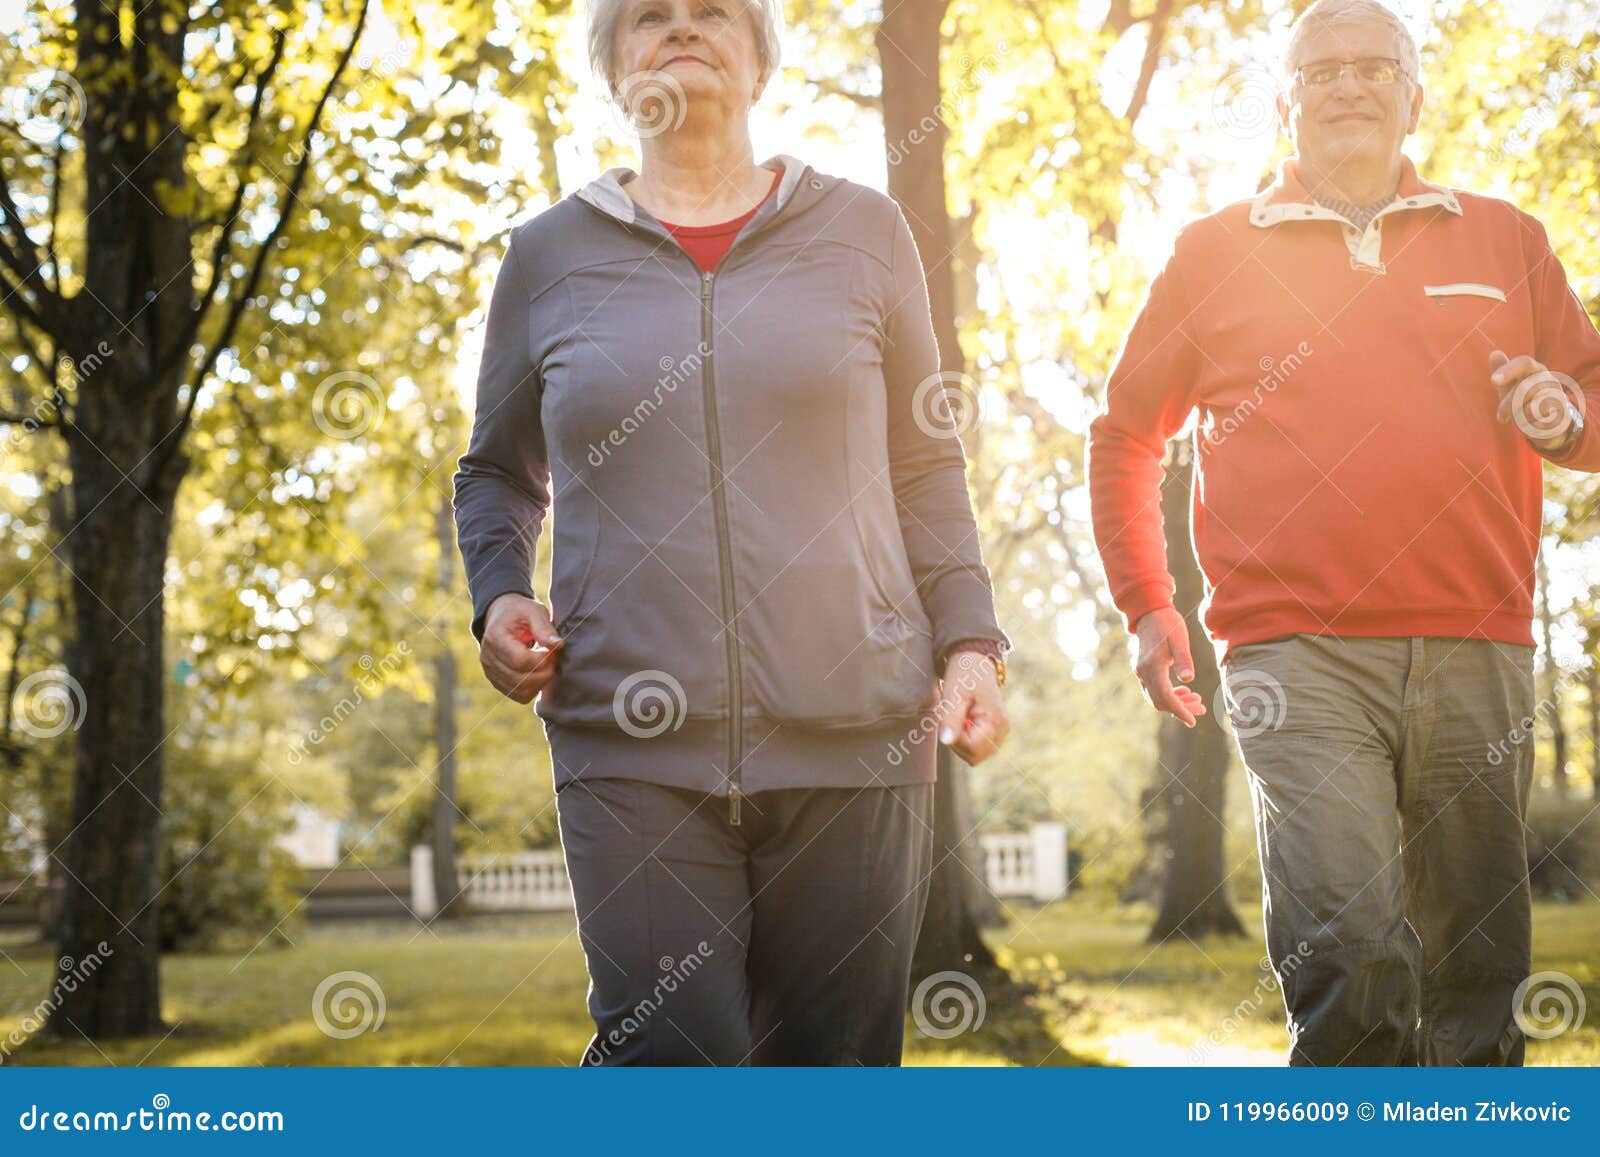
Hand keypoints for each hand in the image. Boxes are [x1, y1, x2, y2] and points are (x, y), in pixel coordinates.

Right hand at [479, 592, 562, 704]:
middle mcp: (488, 658)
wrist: (501, 616)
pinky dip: (534, 688)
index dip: (542, 659)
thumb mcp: (534, 612)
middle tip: (554, 658)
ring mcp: (490, 672)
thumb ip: (545, 628)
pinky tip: (540, 673)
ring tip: (547, 665)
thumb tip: (559, 645)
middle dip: (544, 672)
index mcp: (494, 637)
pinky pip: (519, 696)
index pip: (520, 660)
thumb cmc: (520, 612)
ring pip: (520, 691)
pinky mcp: (498, 682)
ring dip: (540, 682)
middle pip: (520, 679)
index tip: (552, 650)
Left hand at [933, 650, 1008, 764]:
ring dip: (960, 741)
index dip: (955, 740)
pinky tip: (961, 720)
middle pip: (974, 757)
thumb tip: (946, 742)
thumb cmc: (964, 675)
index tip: (949, 720)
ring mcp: (999, 732)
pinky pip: (975, 747)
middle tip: (952, 718)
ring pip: (974, 755)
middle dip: (958, 743)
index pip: (972, 750)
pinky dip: (964, 738)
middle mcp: (1002, 730)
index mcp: (996, 722)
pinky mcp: (993, 732)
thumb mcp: (954, 695)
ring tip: (957, 717)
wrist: (974, 660)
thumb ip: (951, 719)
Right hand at [1134, 604, 1206, 727]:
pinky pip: (1154, 689)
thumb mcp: (1179, 640)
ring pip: (1156, 697)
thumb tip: (1187, 680)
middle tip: (1201, 709)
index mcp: (1152, 667)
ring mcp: (1141, 672)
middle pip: (1160, 701)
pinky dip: (1169, 694)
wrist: (1150, 612)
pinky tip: (1184, 691)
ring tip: (1197, 700)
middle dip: (1180, 709)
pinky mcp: (1143, 669)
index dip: (1180, 710)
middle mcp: (1143, 672)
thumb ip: (1183, 660)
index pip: (1166, 697)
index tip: (1193, 721)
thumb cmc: (1168, 624)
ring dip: (1175, 703)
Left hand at [1491, 350, 1579, 452]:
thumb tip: (1494, 353)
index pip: (1524, 363)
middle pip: (1525, 387)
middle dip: (1508, 404)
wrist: (1549, 421)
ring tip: (1517, 418)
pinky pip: (1543, 417)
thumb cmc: (1525, 399)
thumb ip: (1502, 371)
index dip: (1508, 370)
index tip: (1493, 380)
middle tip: (1501, 417)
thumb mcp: (1510, 386)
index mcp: (1534, 369)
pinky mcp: (1562, 410)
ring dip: (1520, 415)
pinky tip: (1531, 422)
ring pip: (1533, 404)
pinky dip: (1531, 422)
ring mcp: (1557, 393)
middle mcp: (1547, 378)